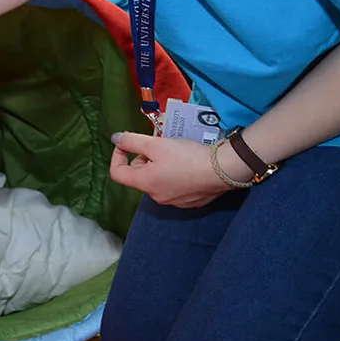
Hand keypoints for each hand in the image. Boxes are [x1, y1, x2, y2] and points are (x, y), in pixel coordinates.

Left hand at [108, 132, 248, 208]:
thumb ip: (132, 141)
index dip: (117, 155)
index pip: (117, 173)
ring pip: (158, 180)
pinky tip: (188, 163)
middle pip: (139, 175)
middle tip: (159, 144)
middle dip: (144, 158)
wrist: (223, 170)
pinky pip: (175, 186)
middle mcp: (156, 196)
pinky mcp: (190, 201)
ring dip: (160, 165)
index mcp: (145, 183)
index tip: (127, 143)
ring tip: (174, 151)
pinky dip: (176, 174)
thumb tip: (116, 139)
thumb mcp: (156, 143)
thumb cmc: (187, 156)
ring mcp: (174, 201)